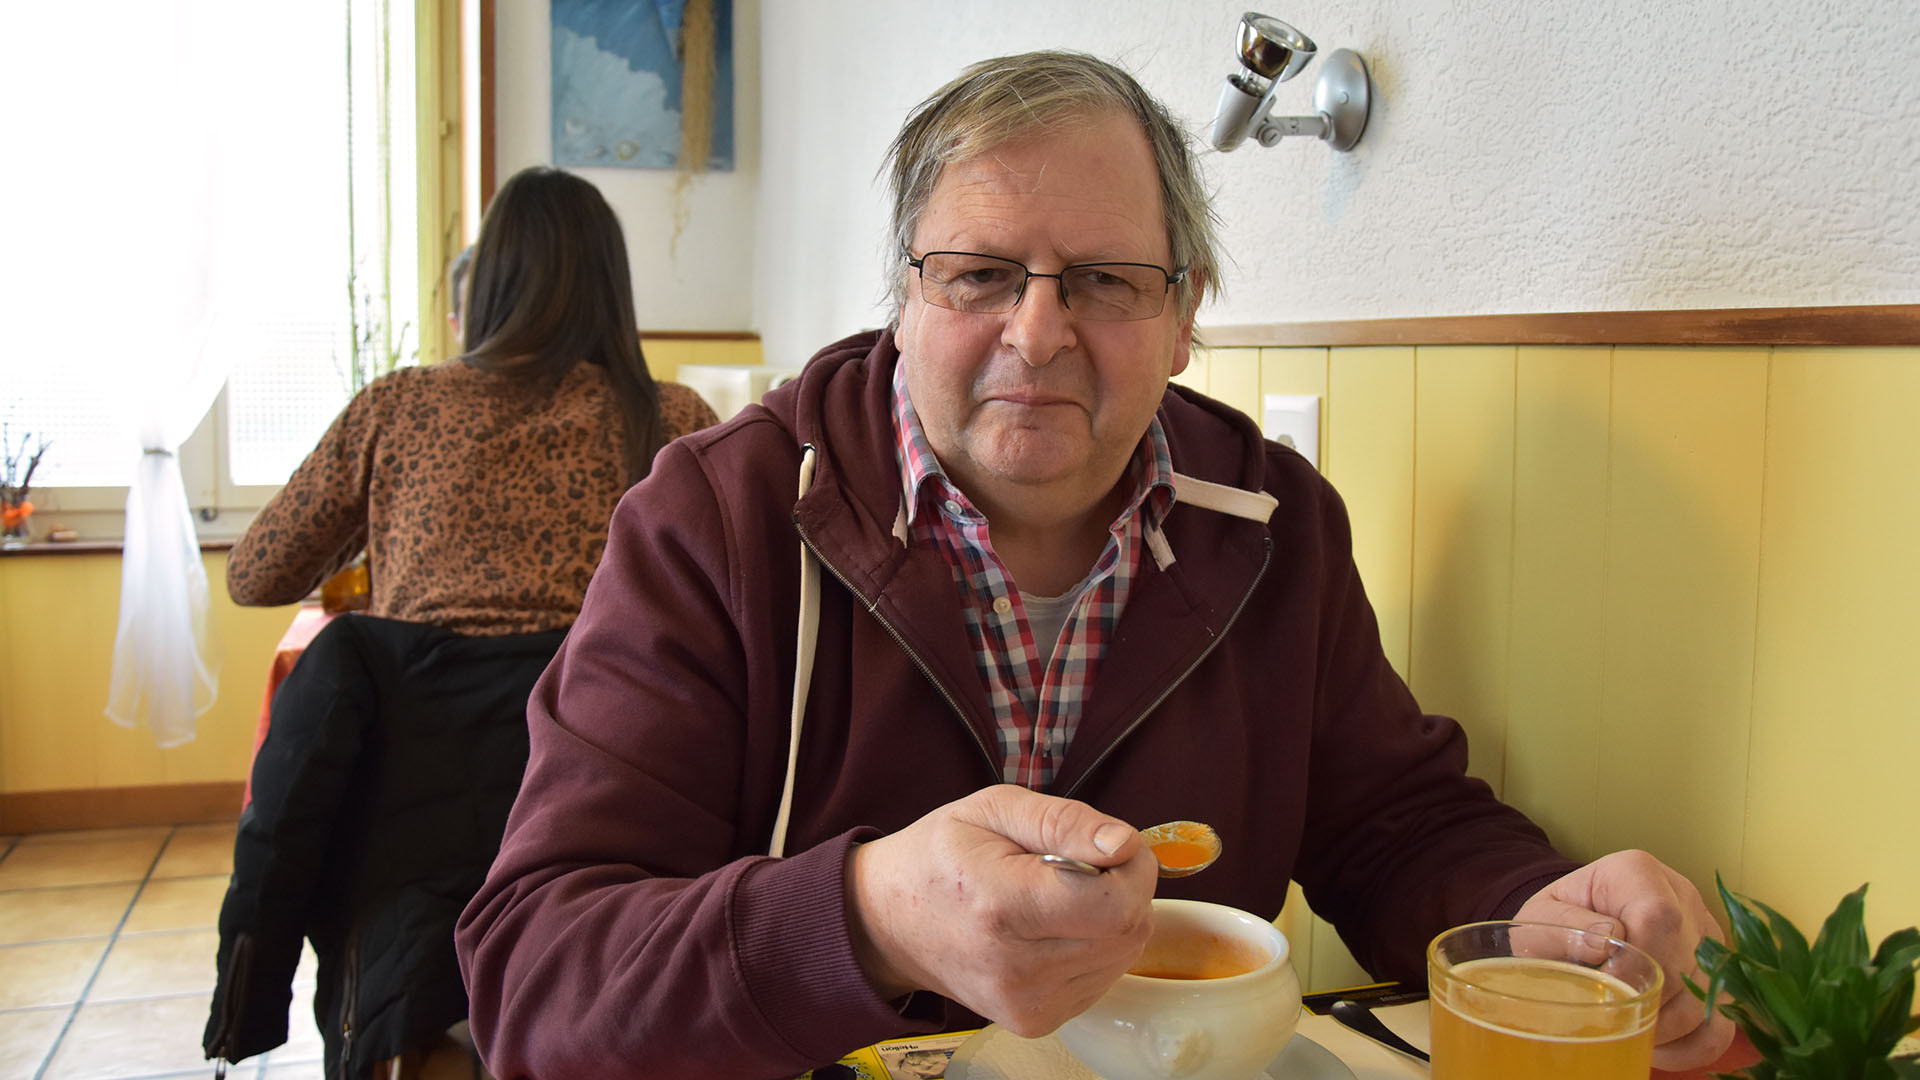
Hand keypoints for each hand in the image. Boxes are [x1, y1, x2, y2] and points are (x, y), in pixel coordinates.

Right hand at [847, 784, 1157, 1036]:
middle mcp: (1017, 969)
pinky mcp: (1037, 1021)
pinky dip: (1093, 946)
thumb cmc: (941, 855)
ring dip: (1109, 917)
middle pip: (1128, 930)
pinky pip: (1103, 976)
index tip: (1104, 846)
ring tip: (1056, 896)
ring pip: (1122, 953)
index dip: (1131, 867)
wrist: (890, 922)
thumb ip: (1064, 821)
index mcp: (1002, 907)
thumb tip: (1124, 845)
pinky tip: (1052, 928)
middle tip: (1078, 864)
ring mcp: (1027, 1003)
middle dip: (1122, 886)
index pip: (1116, 904)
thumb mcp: (993, 809)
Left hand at [1515, 849, 1734, 1069]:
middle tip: (1607, 1015)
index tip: (1604, 983)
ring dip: (1665, 1030)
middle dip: (1645, 1001)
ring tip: (1625, 1031)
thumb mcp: (1539, 921)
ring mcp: (1707, 937)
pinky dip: (1688, 1047)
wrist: (1571, 931)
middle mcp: (1683, 897)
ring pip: (1706, 1000)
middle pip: (1684, 964)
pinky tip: (1654, 1046)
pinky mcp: (1719, 975)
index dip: (1637, 960)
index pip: (1659, 916)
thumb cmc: (1554, 926)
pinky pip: (1720, 1025)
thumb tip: (1605, 943)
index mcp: (1637, 872)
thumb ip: (1564, 927)